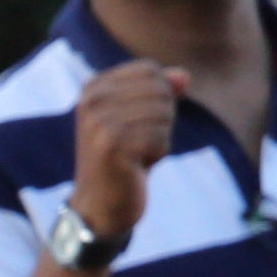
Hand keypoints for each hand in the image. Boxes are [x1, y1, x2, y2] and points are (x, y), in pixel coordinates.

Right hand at [64, 60, 184, 252]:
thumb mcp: (142, 117)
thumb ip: (162, 89)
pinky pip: (161, 138)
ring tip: (134, 154)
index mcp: (94, 88)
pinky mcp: (111, 146)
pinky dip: (157, 155)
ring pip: (164, 113)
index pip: (151, 70)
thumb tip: (184, 76)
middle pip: (161, 90)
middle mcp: (91, 102)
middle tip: (135, 142)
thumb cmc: (125, 157)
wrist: (100, 205)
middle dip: (161, 118)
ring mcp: (98, 124)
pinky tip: (135, 167)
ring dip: (159, 138)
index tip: (133, 123)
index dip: (158, 97)